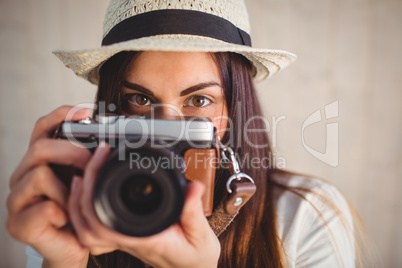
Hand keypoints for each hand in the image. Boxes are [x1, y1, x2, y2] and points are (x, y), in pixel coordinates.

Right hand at [6, 106, 92, 267]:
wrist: (71, 249)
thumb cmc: (79, 213)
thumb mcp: (85, 183)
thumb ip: (87, 163)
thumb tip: (108, 144)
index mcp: (39, 162)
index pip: (42, 129)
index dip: (61, 116)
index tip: (85, 112)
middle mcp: (23, 176)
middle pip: (40, 148)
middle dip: (71, 151)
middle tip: (89, 163)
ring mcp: (17, 200)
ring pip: (40, 174)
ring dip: (68, 188)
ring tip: (75, 201)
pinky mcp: (18, 224)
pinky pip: (45, 207)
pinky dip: (63, 212)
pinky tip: (66, 219)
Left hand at [69, 143, 220, 267]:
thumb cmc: (194, 258)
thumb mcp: (201, 237)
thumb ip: (194, 212)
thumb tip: (192, 187)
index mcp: (144, 239)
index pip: (106, 222)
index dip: (95, 191)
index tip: (103, 161)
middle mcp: (128, 240)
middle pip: (89, 221)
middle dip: (85, 187)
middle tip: (96, 157)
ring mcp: (123, 239)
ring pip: (87, 227)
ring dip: (79, 200)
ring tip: (83, 173)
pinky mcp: (125, 235)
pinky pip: (95, 228)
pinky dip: (85, 210)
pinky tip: (88, 191)